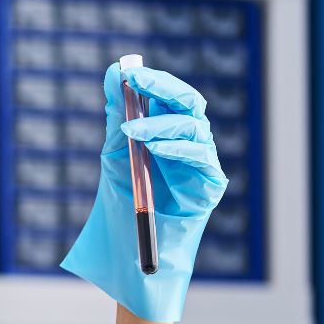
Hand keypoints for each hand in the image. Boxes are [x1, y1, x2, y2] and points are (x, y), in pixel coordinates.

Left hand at [60, 62, 227, 322]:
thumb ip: (118, 113)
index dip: (152, 80)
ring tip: (132, 131)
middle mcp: (189, 142)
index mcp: (168, 131)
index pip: (169, 95)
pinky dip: (176, 148)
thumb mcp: (115, 152)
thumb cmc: (123, 203)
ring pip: (194, 127)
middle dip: (163, 88)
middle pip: (188, 103)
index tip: (127, 72)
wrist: (129, 252)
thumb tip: (113, 71)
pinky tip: (154, 148)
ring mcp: (202, 162)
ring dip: (160, 123)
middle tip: (136, 82)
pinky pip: (200, 157)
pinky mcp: (210, 184)